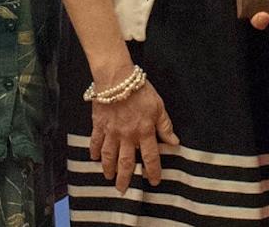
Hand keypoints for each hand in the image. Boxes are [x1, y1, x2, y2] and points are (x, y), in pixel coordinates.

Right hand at [88, 73, 178, 192]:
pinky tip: (94, 158)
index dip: (152, 171)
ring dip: (109, 168)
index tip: (153, 182)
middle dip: (125, 178)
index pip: (150, 157)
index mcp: (144, 132)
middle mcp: (127, 136)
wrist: (117, 78)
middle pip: (126, 162)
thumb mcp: (159, 107)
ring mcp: (111, 132)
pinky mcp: (99, 125)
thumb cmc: (140, 90)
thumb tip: (174, 142)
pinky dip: (94, 151)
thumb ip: (165, 126)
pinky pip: (96, 141)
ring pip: (109, 156)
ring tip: (109, 177)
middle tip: (122, 189)